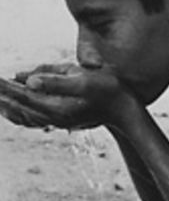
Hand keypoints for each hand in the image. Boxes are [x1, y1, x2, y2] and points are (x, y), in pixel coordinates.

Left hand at [0, 64, 136, 129]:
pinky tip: (16, 109)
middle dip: (3, 96)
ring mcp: (57, 120)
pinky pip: (32, 118)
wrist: (125, 109)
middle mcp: (53, 117)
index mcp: (56, 107)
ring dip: (8, 105)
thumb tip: (28, 80)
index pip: (23, 95)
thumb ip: (55, 80)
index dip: (6, 86)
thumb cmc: (108, 91)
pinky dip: (19, 113)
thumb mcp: (84, 80)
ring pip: (23, 115)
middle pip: (19, 106)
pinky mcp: (61, 119)